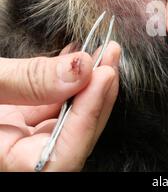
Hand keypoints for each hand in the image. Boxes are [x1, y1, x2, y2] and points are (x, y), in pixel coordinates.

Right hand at [0, 42, 120, 171]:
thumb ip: (28, 80)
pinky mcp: (23, 117)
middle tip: (110, 58)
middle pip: (76, 136)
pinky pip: (55, 102)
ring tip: (101, 51)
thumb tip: (80, 69)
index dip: (88, 117)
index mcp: (6, 162)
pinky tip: (78, 56)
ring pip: (70, 116)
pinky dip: (70, 79)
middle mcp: (19, 154)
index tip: (102, 76)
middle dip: (99, 95)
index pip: (62, 158)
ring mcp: (23, 136)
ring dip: (89, 82)